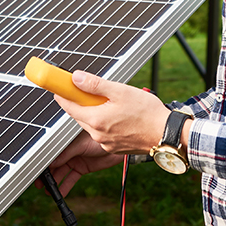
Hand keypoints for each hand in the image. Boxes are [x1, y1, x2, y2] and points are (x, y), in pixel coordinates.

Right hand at [36, 131, 123, 195]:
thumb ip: (66, 154)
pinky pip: (71, 179)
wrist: (117, 148)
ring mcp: (75, 160)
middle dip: (46, 174)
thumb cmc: (99, 139)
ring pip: (61, 173)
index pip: (51, 152)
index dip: (44, 162)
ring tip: (48, 191)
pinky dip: (65, 186)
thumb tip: (52, 162)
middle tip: (39, 183)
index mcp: (65, 142)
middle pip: (54, 164)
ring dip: (54, 182)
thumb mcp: (80, 145)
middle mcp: (68, 151)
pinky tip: (60, 193)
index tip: (37, 171)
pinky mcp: (82, 169)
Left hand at [54, 70, 171, 154]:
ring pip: (92, 124)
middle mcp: (97, 134)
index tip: (58, 87)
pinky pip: (103, 133)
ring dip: (96, 113)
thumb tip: (76, 78)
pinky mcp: (114, 148)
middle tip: (94, 91)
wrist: (166, 134)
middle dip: (83, 103)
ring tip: (115, 104)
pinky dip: (106, 123)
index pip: (68, 106)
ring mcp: (105, 143)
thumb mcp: (120, 91)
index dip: (62, 94)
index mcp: (96, 119)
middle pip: (80, 115)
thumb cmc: (147, 113)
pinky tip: (121, 117)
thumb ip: (95, 85)